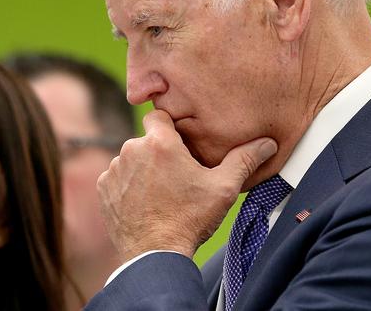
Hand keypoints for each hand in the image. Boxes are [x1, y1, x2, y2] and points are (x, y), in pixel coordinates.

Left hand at [97, 109, 277, 260]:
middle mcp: (131, 150)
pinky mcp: (104, 188)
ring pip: (131, 159)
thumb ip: (243, 160)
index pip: (158, 115)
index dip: (170, 127)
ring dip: (143, 169)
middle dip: (159, 153)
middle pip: (147, 140)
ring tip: (160, 193)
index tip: (180, 143)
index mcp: (159, 143)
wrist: (154, 255)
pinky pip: (117, 177)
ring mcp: (114, 170)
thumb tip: (267, 143)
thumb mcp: (223, 189)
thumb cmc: (189, 220)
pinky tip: (144, 203)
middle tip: (177, 176)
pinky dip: (128, 186)